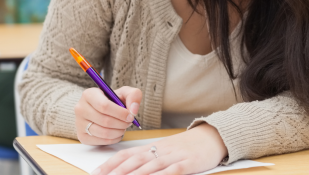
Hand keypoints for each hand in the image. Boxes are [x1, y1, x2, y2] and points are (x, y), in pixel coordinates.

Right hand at [74, 86, 141, 144]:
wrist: (103, 109)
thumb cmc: (114, 100)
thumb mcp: (125, 92)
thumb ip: (133, 95)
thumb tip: (133, 110)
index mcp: (89, 94)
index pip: (104, 106)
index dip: (120, 113)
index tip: (130, 115)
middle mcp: (80, 109)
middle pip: (105, 121)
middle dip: (122, 123)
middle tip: (129, 122)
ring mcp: (79, 124)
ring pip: (103, 132)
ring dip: (119, 131)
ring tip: (124, 126)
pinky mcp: (82, 136)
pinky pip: (101, 141)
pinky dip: (114, 139)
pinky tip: (118, 132)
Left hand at [92, 123, 227, 174]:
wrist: (213, 137)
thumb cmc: (188, 146)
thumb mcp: (167, 149)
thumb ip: (150, 158)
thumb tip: (130, 170)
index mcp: (154, 146)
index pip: (127, 154)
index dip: (110, 163)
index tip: (95, 173)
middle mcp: (161, 150)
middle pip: (135, 160)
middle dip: (117, 171)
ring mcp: (174, 156)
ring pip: (151, 166)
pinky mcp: (188, 163)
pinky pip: (172, 170)